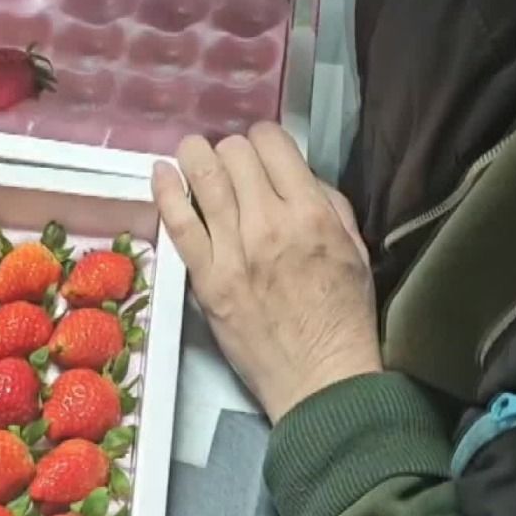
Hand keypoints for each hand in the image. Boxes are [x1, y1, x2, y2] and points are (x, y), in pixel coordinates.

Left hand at [152, 123, 381, 421]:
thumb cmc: (343, 318)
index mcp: (311, 214)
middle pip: (234, 156)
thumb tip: (295, 176)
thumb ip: (327, 205)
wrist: (319, 378)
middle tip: (227, 159)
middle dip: (230, 149)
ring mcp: (233, 251)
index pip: (273, 146)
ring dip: (194, 156)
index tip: (258, 147)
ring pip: (204, 179)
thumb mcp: (355, 250)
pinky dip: (167, 192)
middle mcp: (269, 224)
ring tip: (190, 150)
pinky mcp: (206, 278)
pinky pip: (179, 223)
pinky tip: (161, 173)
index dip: (263, 138)